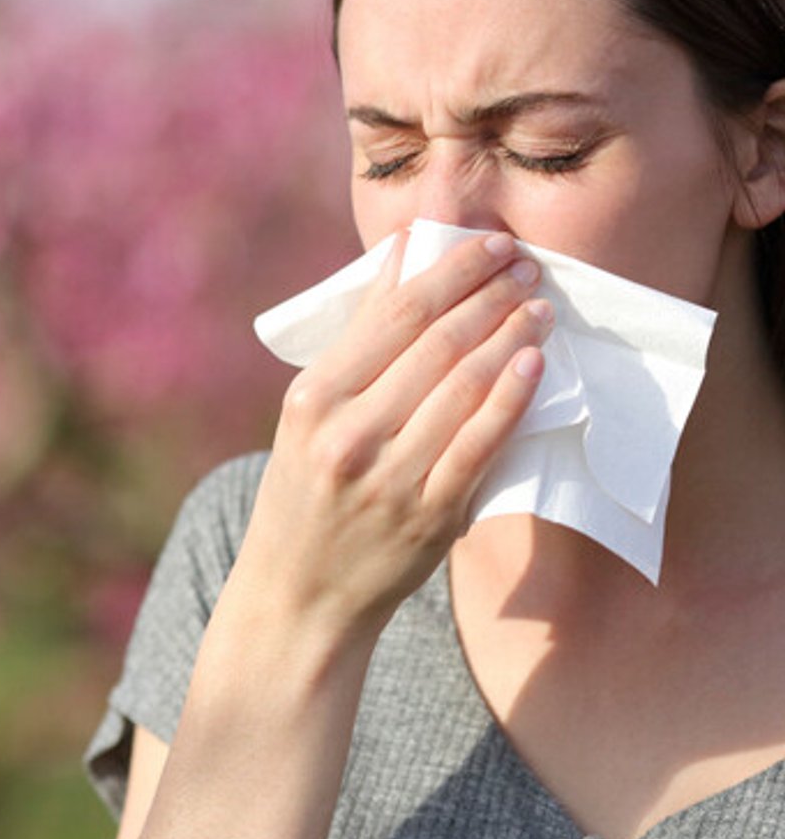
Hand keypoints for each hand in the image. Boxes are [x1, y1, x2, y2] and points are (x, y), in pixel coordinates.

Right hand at [240, 230, 551, 646]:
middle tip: (527, 266)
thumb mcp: (309, 410)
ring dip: (510, 338)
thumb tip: (403, 257)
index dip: (453, 273)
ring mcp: (390, 476)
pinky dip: (511, 399)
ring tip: (539, 308)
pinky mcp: (428, 516)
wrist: (299, 592)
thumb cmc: (304, 487)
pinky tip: (533, 364)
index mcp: (313, 396)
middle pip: (435, 343)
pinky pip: (481, 445)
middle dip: (490, 296)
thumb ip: (358, 336)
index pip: (394, 313)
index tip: (492, 247)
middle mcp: (347, 432)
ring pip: (464, 388)